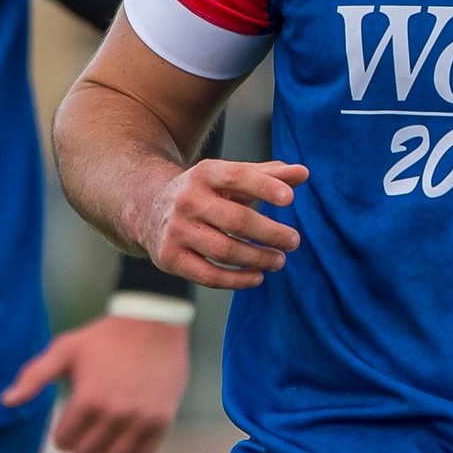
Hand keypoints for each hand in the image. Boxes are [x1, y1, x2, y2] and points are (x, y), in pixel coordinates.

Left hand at [0, 314, 190, 452]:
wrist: (154, 323)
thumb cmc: (104, 337)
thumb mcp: (65, 349)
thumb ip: (34, 376)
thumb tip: (6, 402)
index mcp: (87, 398)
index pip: (64, 441)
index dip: (62, 435)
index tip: (68, 425)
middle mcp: (114, 412)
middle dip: (81, 446)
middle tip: (86, 432)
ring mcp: (139, 418)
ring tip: (106, 438)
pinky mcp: (161, 420)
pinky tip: (128, 437)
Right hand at [132, 160, 305, 289]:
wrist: (148, 207)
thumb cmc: (204, 192)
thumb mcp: (229, 178)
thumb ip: (267, 175)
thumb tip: (303, 173)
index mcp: (204, 174)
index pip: (237, 176)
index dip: (264, 186)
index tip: (290, 198)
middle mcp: (187, 200)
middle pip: (236, 219)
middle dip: (270, 233)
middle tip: (293, 241)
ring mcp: (177, 230)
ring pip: (225, 250)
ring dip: (258, 258)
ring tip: (279, 260)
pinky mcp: (170, 258)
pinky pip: (209, 275)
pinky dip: (237, 280)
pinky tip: (257, 276)